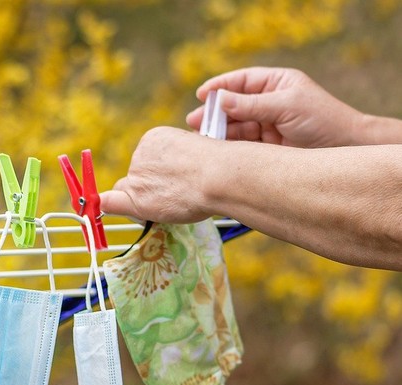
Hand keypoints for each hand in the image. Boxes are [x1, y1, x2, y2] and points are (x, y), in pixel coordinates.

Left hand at [100, 127, 217, 223]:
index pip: (146, 161)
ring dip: (145, 200)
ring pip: (130, 192)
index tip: (174, 180)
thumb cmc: (219, 166)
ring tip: (176, 201)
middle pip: (136, 176)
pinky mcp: (135, 195)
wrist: (219, 176)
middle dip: (148, 187)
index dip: (157, 174)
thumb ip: (176, 162)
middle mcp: (140, 153)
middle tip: (177, 195)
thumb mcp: (195, 151)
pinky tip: (102, 208)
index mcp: (155, 138)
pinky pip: (112, 202)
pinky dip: (107, 205)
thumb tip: (173, 175)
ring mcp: (136, 174)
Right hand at [186, 67, 363, 147]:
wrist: (345, 148)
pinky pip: (241, 143)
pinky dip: (228, 146)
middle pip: (233, 105)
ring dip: (217, 131)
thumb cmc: (323, 120)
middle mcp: (268, 102)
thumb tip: (220, 100)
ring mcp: (266, 124)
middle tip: (193, 121)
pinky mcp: (266, 146)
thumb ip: (251, 104)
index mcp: (276, 83)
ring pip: (234, 126)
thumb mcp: (286, 106)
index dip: (220, 86)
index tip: (201, 94)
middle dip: (213, 112)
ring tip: (200, 138)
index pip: (242, 81)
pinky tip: (215, 149)